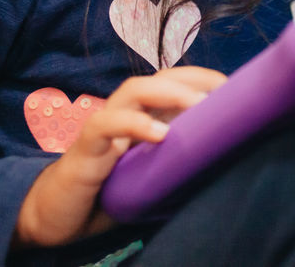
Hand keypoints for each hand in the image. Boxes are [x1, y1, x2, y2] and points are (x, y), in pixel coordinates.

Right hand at [13, 66, 226, 248]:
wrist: (58, 217)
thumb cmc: (109, 194)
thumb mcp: (152, 176)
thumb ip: (180, 163)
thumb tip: (226, 160)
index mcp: (144, 115)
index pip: (176, 82)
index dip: (205, 79)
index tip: (237, 90)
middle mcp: (125, 111)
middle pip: (161, 77)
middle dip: (194, 79)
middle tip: (224, 93)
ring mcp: (104, 124)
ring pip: (134, 90)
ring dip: (169, 93)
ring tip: (198, 105)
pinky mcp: (85, 147)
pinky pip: (106, 124)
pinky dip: (134, 124)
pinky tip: (159, 134)